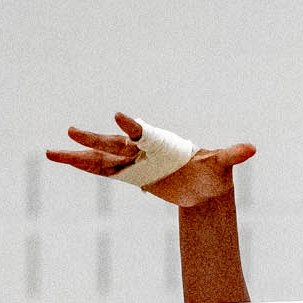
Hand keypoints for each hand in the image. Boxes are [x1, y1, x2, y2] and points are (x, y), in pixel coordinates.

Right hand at [46, 115, 252, 208]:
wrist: (203, 185)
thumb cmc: (211, 171)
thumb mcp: (221, 165)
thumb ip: (231, 155)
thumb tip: (251, 150)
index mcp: (159, 143)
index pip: (142, 132)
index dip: (131, 125)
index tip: (119, 117)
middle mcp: (141, 150)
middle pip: (113, 143)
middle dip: (94, 138)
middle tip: (71, 130)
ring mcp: (131, 162)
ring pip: (100, 158)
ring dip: (77, 156)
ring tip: (51, 153)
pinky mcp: (128, 174)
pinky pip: (101, 171)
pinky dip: (82, 166)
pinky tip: (61, 160)